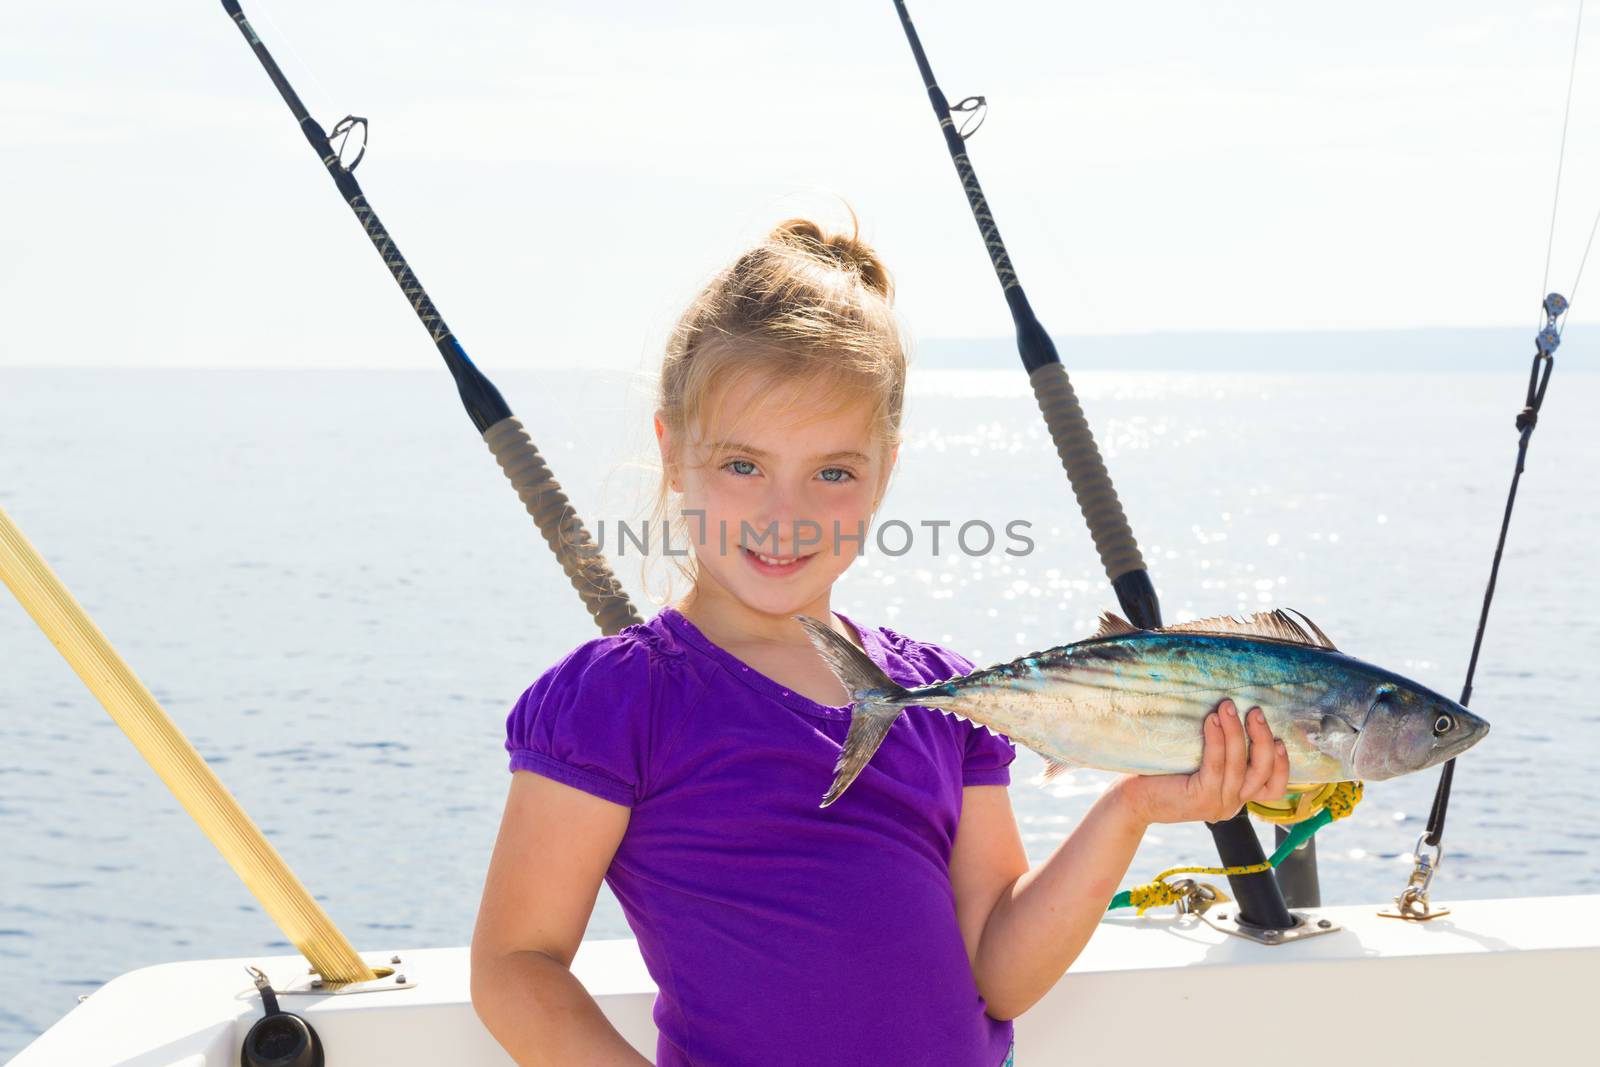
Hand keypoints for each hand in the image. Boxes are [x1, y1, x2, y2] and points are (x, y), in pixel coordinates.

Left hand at [1113, 699, 1289, 826]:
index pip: (1274, 788)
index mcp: (1237, 797)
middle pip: (1263, 774)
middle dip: (1263, 740)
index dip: (1282, 764)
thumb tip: (1234, 712)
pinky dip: (1216, 740)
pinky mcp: (1200, 798)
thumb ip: (1223, 754)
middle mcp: (1232, 804)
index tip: (1280, 739)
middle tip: (1255, 712)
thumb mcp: (1201, 766)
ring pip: (1239, 766)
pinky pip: (1215, 765)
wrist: (1132, 798)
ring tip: (1228, 707)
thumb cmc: (1165, 774)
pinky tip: (1212, 720)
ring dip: (1236, 732)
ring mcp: (1218, 804)